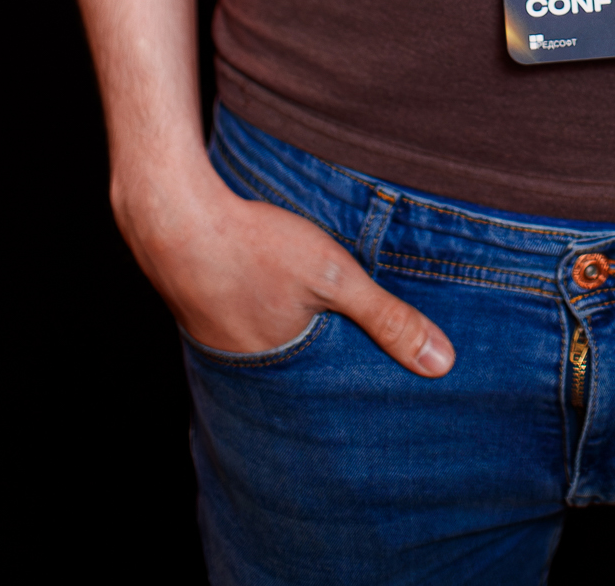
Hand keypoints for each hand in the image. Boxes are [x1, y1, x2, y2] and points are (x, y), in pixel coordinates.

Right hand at [115, 159, 453, 374]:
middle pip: (298, 376)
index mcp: (281, 372)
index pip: (328, 400)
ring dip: (290, 337)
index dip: (353, 395)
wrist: (173, 214)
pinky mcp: (202, 310)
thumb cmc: (255, 245)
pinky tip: (268, 292)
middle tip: (354, 362)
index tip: (382, 399)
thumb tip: (441, 364)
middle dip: (325, 370)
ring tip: (313, 326)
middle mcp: (245, 369)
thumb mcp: (334, 277)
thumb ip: (387, 319)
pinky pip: (241, 321)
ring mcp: (217, 340)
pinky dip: (260, 312)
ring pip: (269, 348)